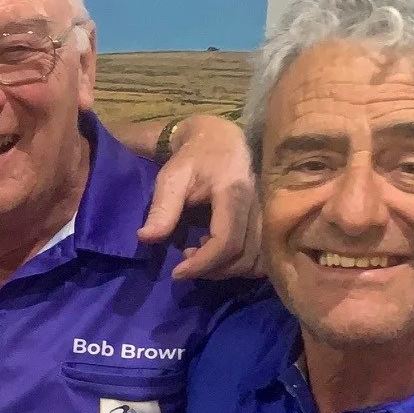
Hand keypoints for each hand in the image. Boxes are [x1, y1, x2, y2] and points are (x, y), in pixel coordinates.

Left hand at [136, 114, 260, 279]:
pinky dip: (240, 263)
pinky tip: (216, 251)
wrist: (221, 139)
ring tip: (199, 256)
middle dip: (212, 270)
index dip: (203, 264)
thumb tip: (146, 239)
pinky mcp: (267, 220)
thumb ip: (162, 208)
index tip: (177, 273)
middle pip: (244, 256)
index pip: (227, 241)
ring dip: (226, 269)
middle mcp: (257, 206)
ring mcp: (266, 214)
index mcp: (234, 194)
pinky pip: (262, 254)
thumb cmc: (194, 158)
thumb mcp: (172, 177)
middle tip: (184, 263)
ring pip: (256, 259)